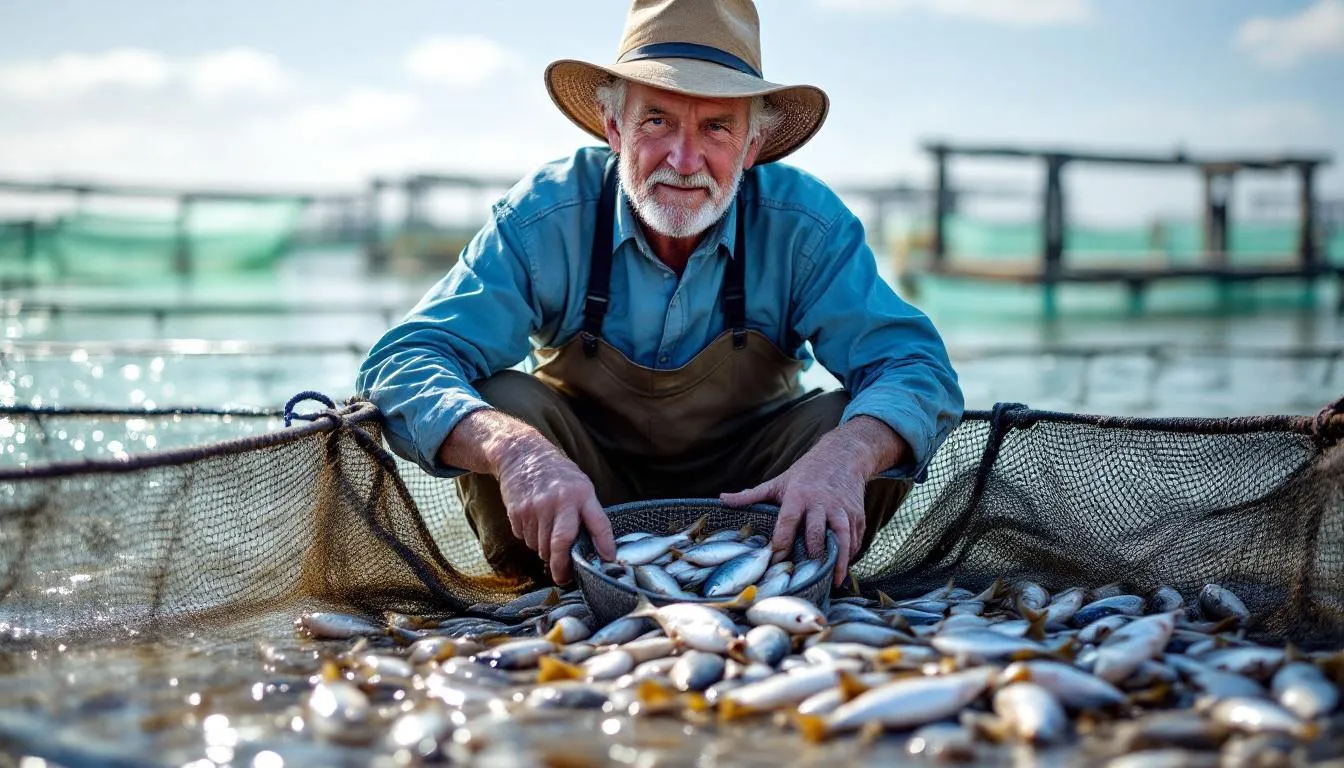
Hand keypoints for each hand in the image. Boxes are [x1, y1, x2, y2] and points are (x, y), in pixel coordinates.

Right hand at [495, 439, 615, 583]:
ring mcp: (536, 507)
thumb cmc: (556, 472)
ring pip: (541, 546)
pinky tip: (533, 523)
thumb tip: (593, 546)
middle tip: (564, 578)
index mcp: (581, 493)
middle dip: (562, 567)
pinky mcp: (517, 512)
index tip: (608, 560)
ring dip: (545, 551)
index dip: (604, 545)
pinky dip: (530, 539)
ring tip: (547, 536)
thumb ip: (586, 511)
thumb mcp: (580, 484)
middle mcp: (559, 501)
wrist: (521, 453)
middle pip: (561, 544)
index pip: (598, 524)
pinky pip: (525, 538)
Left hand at [719, 449, 866, 587]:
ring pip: (842, 535)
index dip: (782, 540)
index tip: (777, 558)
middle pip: (817, 530)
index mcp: (799, 494)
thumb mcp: (778, 482)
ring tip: (834, 579)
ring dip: (838, 558)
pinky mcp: (857, 514)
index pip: (789, 520)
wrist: (842, 456)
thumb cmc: (805, 473)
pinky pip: (855, 537)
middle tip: (806, 571)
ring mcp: (842, 508)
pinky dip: (850, 553)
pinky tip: (843, 566)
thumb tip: (722, 499)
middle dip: (812, 552)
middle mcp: (822, 502)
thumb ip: (751, 495)